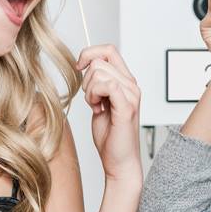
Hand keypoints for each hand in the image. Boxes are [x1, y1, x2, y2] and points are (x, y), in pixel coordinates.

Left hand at [77, 44, 142, 184]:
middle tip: (92, 101)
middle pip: (99, 61)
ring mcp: (131, 94)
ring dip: (89, 91)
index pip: (108, 50)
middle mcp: (131, 84)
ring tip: (97, 107)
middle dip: (86, 81)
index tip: (79, 69)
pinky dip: (95, 96)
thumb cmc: (110, 136)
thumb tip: (85, 66)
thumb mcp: (99, 102)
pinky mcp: (126, 106)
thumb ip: (97, 84)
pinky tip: (99, 110)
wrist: (119, 162)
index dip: (89, 54)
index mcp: (126, 81)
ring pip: (99, 72)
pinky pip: (106, 85)